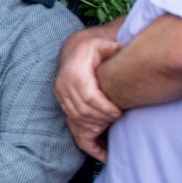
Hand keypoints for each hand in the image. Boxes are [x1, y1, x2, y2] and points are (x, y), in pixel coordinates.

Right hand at [55, 28, 123, 160]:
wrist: (73, 52)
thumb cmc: (91, 49)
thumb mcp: (101, 45)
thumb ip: (111, 48)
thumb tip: (121, 50)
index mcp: (74, 74)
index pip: (89, 97)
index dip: (104, 108)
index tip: (118, 113)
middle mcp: (63, 86)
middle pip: (82, 110)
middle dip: (102, 119)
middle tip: (118, 120)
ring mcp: (60, 95)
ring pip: (76, 117)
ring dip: (94, 125)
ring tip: (110, 126)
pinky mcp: (61, 101)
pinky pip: (72, 120)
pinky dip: (85, 129)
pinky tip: (98, 137)